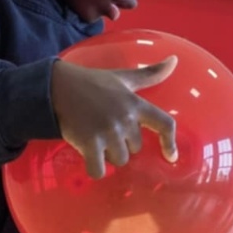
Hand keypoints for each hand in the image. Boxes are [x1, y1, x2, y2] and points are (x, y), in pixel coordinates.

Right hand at [50, 55, 178, 178]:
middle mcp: (125, 119)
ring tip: (95, 136)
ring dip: (107, 154)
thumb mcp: (123, 77)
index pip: (165, 124)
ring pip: (118, 160)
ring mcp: (108, 132)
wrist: (58, 87)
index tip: (171, 157)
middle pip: (135, 148)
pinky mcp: (90, 144)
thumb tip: (175, 61)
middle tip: (105, 128)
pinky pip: (99, 170)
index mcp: (136, 103)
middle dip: (122, 143)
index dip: (170, 143)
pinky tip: (89, 157)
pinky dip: (95, 169)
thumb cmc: (92, 83)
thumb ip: (150, 74)